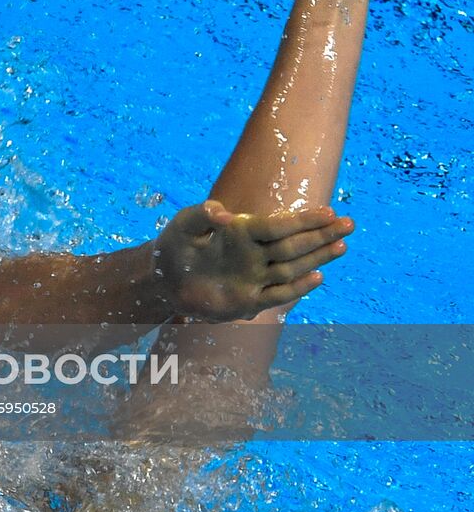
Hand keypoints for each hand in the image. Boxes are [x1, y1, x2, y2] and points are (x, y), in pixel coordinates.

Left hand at [155, 202, 352, 321]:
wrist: (163, 280)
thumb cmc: (175, 247)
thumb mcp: (183, 225)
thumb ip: (201, 215)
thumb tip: (223, 213)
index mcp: (242, 232)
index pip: (278, 225)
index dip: (303, 219)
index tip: (329, 211)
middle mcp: (254, 254)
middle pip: (293, 244)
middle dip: (321, 234)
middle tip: (349, 224)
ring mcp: (254, 277)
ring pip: (292, 267)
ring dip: (317, 258)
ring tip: (342, 246)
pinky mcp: (248, 300)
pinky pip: (277, 294)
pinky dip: (296, 287)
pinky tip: (317, 277)